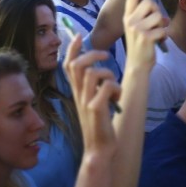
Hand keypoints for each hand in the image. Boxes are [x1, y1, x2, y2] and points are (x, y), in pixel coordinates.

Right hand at [63, 35, 118, 155]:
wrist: (98, 150)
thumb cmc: (99, 126)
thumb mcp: (92, 103)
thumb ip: (92, 88)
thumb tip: (98, 72)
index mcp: (77, 92)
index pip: (68, 65)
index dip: (73, 48)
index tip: (79, 36)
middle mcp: (79, 95)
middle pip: (77, 64)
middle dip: (93, 54)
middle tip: (106, 56)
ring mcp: (86, 102)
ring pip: (92, 73)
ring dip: (108, 74)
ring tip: (114, 86)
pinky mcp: (96, 109)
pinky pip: (106, 87)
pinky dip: (116, 89)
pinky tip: (117, 99)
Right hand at [122, 0, 166, 72]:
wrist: (137, 65)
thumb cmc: (140, 45)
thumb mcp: (137, 28)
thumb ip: (146, 16)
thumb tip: (160, 9)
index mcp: (127, 17)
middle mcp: (130, 21)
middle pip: (148, 2)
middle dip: (156, 10)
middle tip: (156, 21)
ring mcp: (138, 29)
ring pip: (158, 16)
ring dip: (161, 24)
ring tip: (157, 33)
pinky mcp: (146, 37)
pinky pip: (163, 29)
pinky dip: (164, 35)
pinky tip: (159, 41)